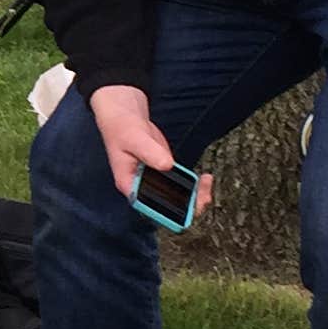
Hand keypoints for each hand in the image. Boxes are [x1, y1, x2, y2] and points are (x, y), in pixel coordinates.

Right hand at [87, 84, 212, 215]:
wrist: (124, 115)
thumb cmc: (121, 128)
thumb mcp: (134, 139)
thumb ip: (150, 152)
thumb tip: (167, 164)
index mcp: (129, 185)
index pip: (149, 208)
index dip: (168, 212)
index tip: (186, 204)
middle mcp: (141, 187)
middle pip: (166, 207)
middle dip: (188, 206)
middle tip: (204, 196)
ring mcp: (154, 180)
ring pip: (175, 198)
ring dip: (194, 196)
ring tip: (206, 184)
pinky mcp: (163, 171)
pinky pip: (179, 185)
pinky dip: (193, 185)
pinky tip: (203, 179)